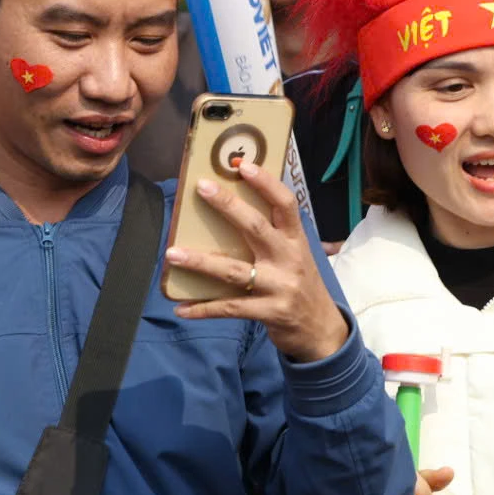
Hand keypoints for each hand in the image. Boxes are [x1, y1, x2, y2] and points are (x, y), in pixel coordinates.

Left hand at [166, 162, 348, 362]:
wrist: (321, 329)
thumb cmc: (301, 284)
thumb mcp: (296, 255)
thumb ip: (273, 237)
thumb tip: (232, 210)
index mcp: (295, 240)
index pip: (285, 204)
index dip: (266, 183)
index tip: (243, 166)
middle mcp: (289, 259)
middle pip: (256, 227)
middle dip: (227, 206)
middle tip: (202, 188)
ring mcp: (279, 286)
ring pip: (234, 270)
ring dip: (200, 262)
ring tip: (172, 254)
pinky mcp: (269, 312)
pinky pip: (230, 308)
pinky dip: (204, 308)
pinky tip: (181, 308)